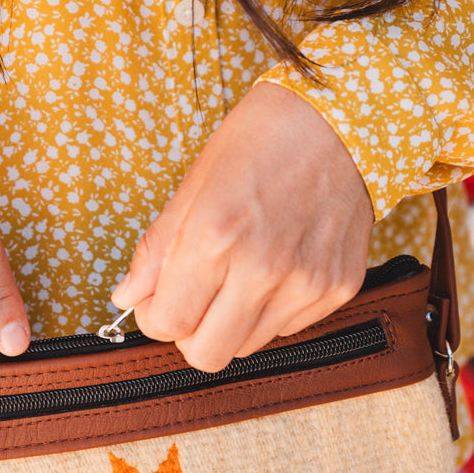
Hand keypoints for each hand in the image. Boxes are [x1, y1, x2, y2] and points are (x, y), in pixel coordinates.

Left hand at [111, 83, 373, 370]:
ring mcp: (306, 283)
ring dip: (230, 322)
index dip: (154, 316)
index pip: (168, 325)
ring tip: (238, 273)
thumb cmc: (263, 139)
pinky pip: (288, 328)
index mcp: (215, 237)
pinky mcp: (338, 288)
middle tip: (191, 298)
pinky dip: (272, 309)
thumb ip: (158, 248)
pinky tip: (277, 265)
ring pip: (247, 347)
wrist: (345, 118)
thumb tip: (128, 296)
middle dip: (189, 332)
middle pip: (207, 354)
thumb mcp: (196, 183)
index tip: (158, 298)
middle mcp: (263, 269)